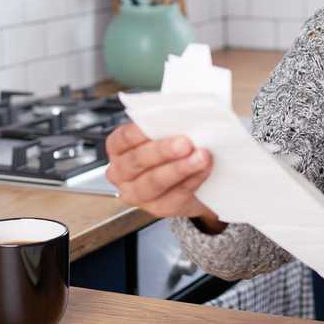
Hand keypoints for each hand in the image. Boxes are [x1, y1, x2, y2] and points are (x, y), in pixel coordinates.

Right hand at [105, 122, 220, 223]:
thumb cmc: (173, 149)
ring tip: (200, 157)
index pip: (123, 138)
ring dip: (179, 168)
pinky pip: (175, 195)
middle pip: (137, 161)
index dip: (140, 132)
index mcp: (118, 147)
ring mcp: (138, 193)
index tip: (161, 123)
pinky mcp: (159, 208)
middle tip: (185, 143)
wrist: (190, 181)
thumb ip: (168, 124)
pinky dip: (192, 180)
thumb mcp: (166, 132)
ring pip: (154, 181)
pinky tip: (204, 170)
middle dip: (162, 151)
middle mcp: (122, 172)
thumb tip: (183, 115)